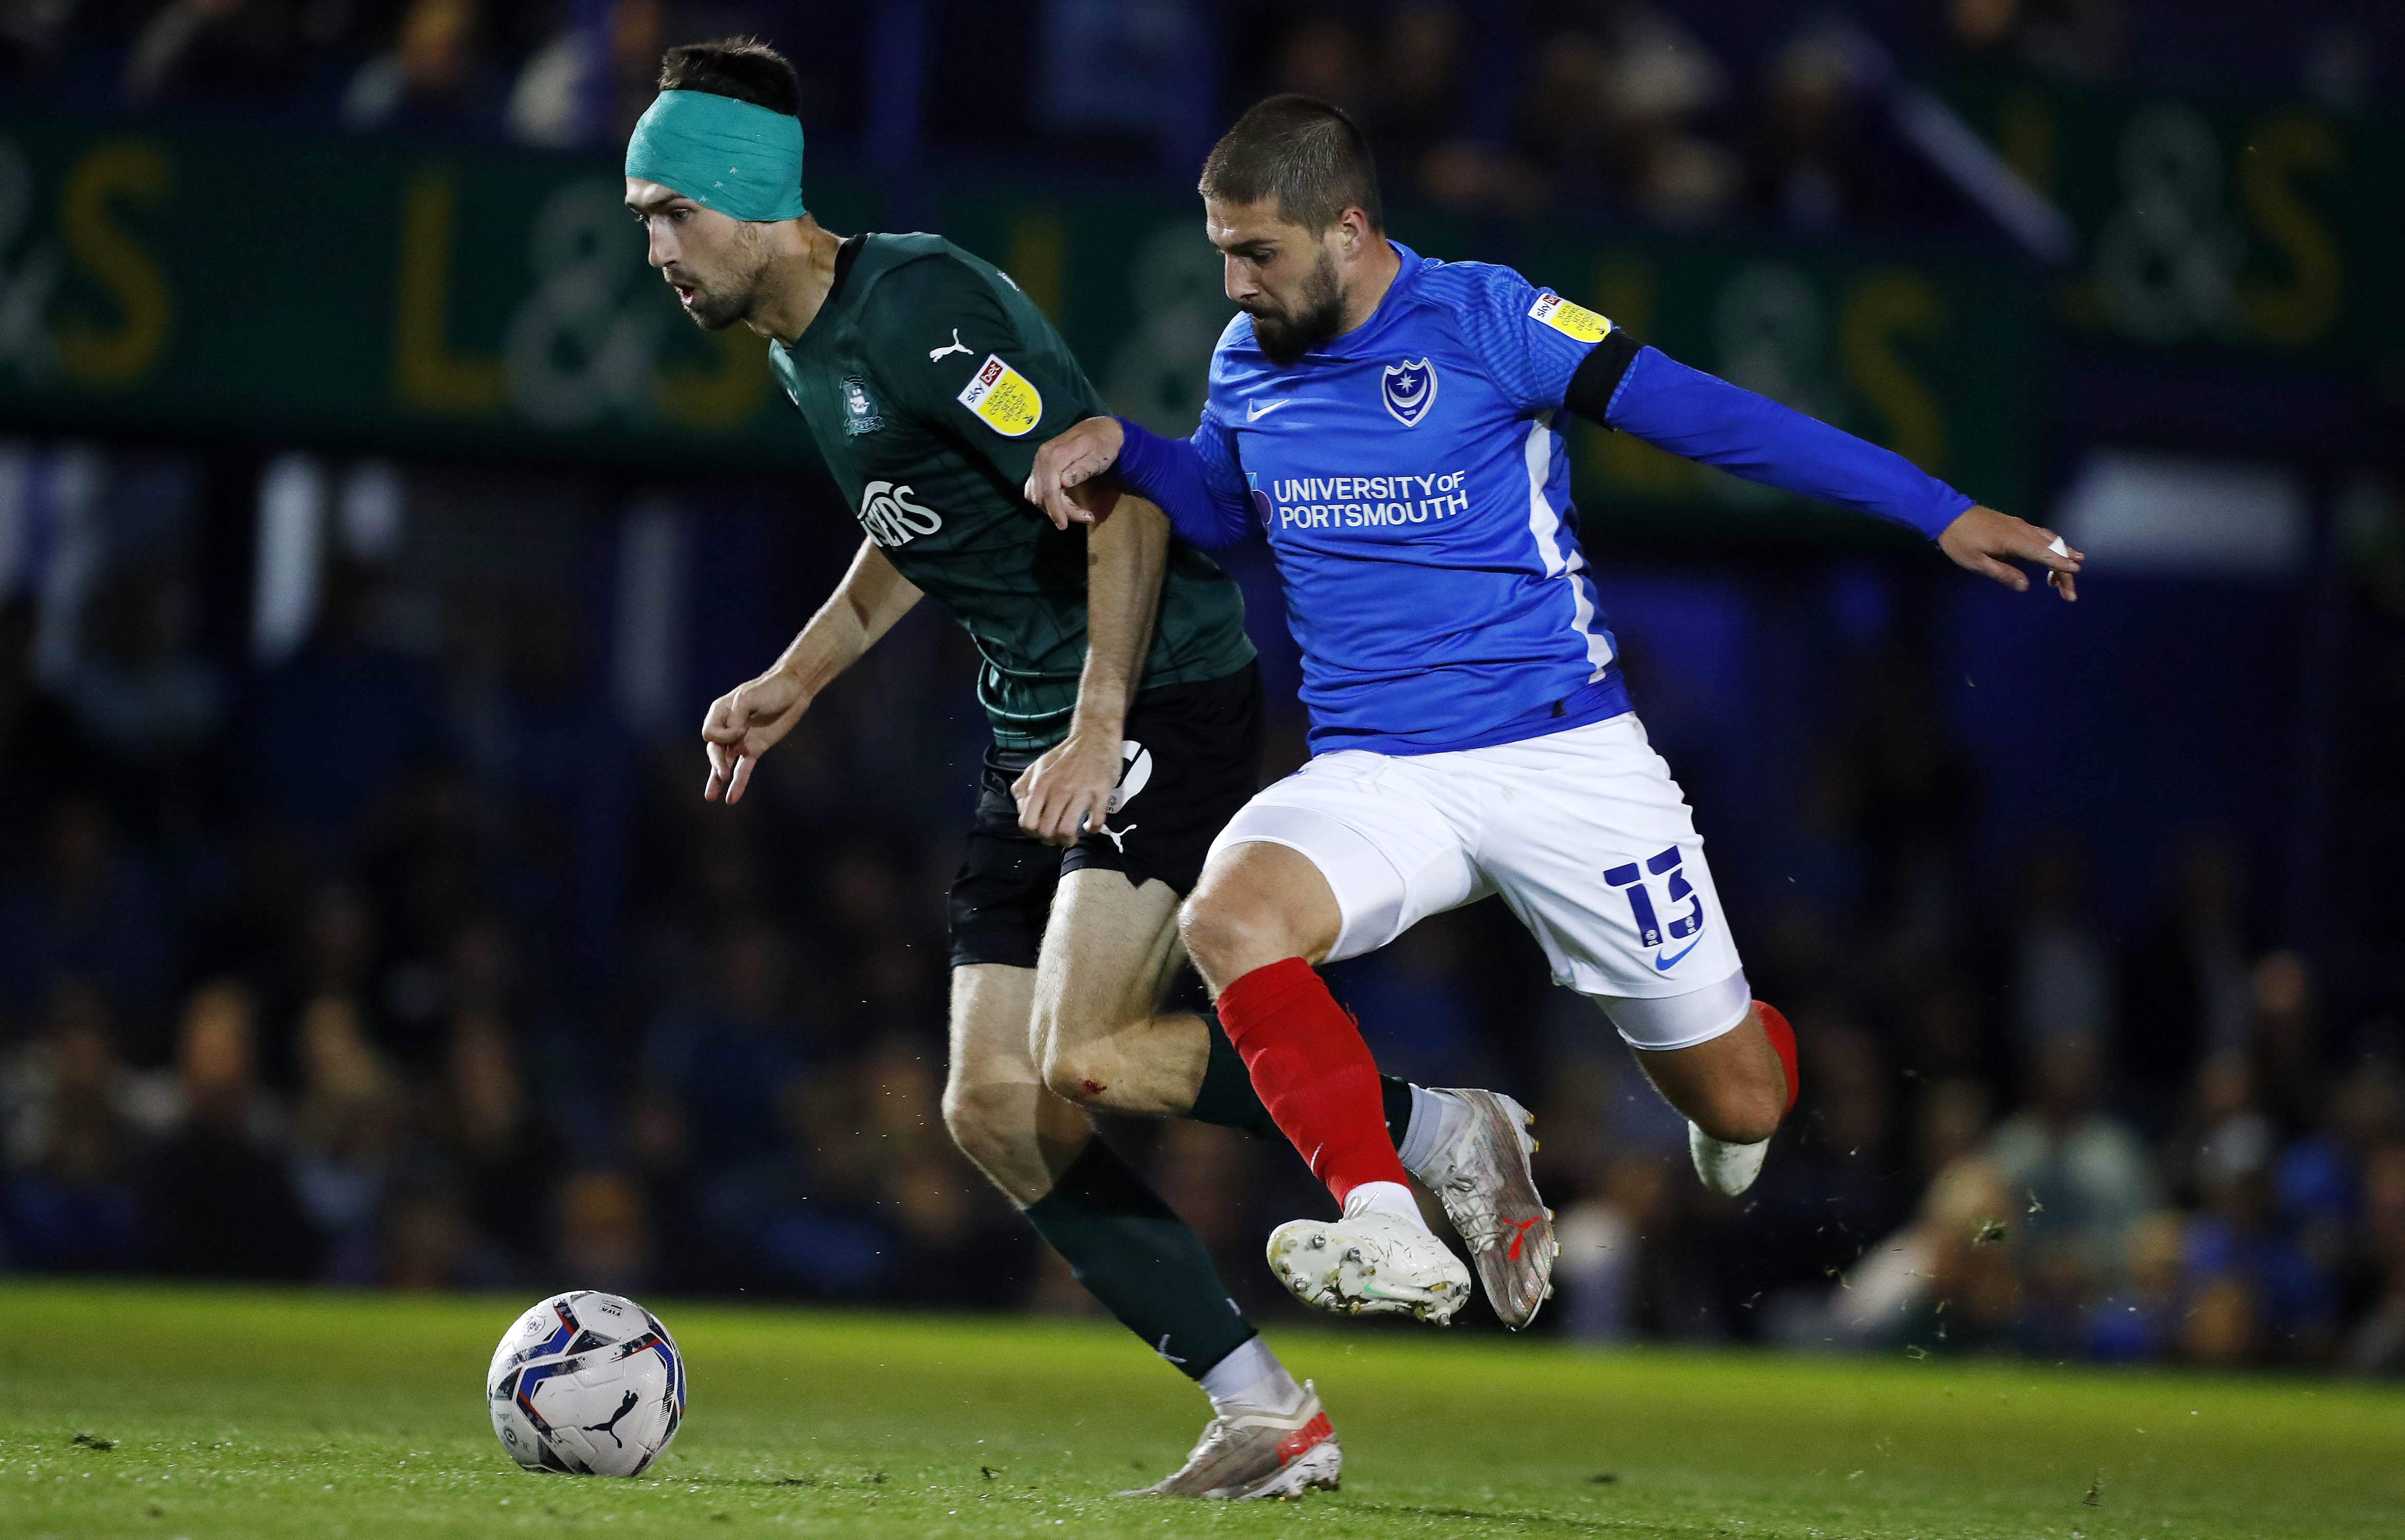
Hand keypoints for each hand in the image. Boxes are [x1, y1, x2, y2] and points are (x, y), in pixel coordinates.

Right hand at [700, 667, 808, 804]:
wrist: (794, 691)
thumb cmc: (771, 689)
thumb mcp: (749, 697)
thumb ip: (737, 715)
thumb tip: (734, 736)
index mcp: (721, 712)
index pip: (710, 733)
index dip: (722, 736)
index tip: (741, 729)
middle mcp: (728, 728)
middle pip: (714, 750)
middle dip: (716, 763)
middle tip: (723, 774)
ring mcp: (741, 740)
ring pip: (724, 763)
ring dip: (717, 779)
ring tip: (711, 797)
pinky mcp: (755, 749)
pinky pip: (743, 769)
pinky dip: (738, 783)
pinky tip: (731, 798)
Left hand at [1012, 727, 1123, 846]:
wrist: (1094, 736)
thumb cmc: (1065, 754)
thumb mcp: (1038, 765)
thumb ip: (1024, 786)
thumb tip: (1021, 809)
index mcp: (1040, 784)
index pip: (1027, 822)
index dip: (1032, 834)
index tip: (1040, 832)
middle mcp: (1058, 790)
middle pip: (1046, 831)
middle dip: (1050, 841)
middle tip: (1056, 838)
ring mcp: (1080, 792)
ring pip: (1067, 830)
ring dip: (1068, 840)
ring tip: (1071, 837)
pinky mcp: (1101, 792)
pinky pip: (1095, 821)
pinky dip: (1092, 830)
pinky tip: (1089, 826)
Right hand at [1024, 416, 1126, 529]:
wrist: (1099, 430)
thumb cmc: (1102, 445)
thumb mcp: (1098, 457)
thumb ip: (1082, 469)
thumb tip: (1063, 482)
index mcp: (1055, 455)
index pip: (1049, 489)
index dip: (1055, 510)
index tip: (1064, 525)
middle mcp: (1042, 457)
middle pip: (1042, 495)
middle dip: (1060, 511)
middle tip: (1085, 517)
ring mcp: (1039, 461)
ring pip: (1037, 494)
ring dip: (1054, 507)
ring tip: (1078, 511)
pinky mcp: (1040, 466)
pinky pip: (1035, 489)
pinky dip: (1045, 500)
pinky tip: (1061, 504)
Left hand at [1937, 505, 2083, 601]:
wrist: (1947, 514)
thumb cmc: (1959, 541)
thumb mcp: (1976, 562)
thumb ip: (2003, 573)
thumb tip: (2025, 585)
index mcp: (2013, 539)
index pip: (2043, 552)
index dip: (2060, 563)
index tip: (2076, 570)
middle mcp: (2022, 529)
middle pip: (2052, 548)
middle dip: (2064, 568)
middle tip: (2070, 593)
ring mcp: (2020, 525)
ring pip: (2049, 540)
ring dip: (2061, 556)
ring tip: (2070, 573)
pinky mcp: (2016, 524)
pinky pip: (2041, 535)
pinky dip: (2052, 547)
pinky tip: (2054, 555)